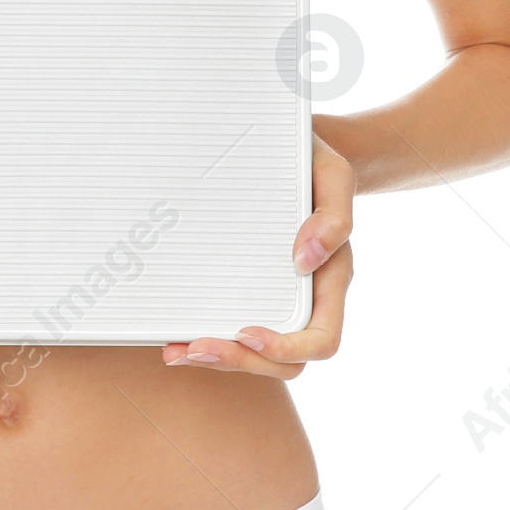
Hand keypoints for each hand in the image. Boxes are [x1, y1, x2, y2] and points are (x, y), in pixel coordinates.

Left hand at [162, 128, 354, 379]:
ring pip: (257, 354)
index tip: (248, 334)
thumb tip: (306, 259)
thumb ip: (334, 216)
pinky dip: (205, 337)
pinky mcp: (247, 288)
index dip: (287, 347)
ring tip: (176, 350)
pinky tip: (175, 336)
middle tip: (196, 349)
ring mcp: (276, 297)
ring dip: (219, 359)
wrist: (286, 147)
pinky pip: (233, 327)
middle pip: (285, 360)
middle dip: (241, 361)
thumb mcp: (332, 175)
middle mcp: (306, 296)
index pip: (322, 338)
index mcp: (331, 278)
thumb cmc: (313, 162)